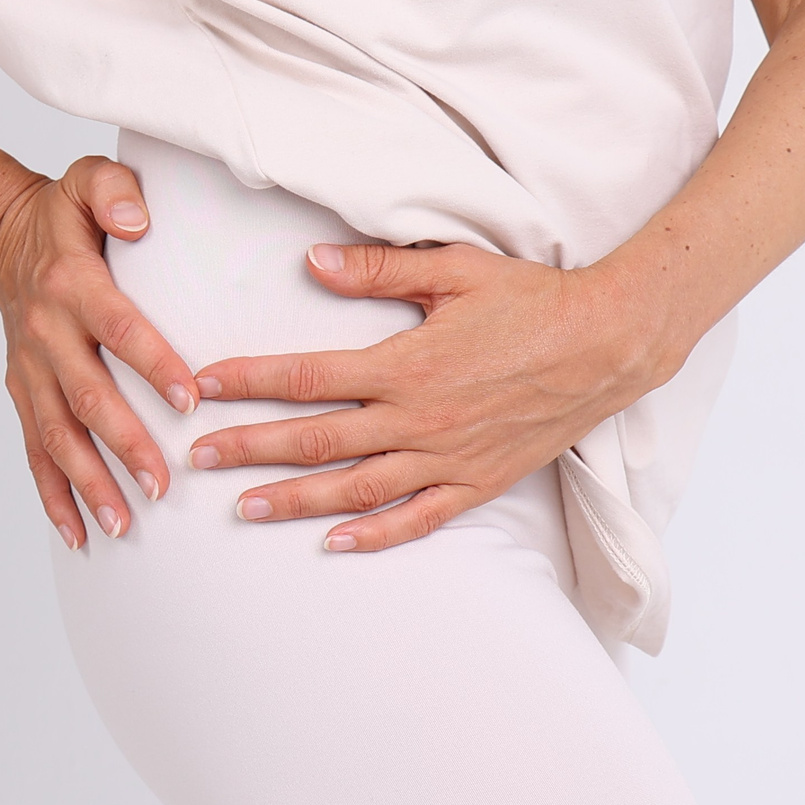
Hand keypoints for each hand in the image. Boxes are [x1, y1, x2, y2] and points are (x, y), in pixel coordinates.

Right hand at [0, 156, 198, 549]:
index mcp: (72, 284)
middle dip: (125, 445)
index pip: (119, 328)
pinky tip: (78, 533)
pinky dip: (52, 494)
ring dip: (89, 483)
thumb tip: (141, 221)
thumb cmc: (62, 213)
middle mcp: (46, 331)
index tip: (188, 402)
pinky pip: (34, 450)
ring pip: (58, 435)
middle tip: (163, 485)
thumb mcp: (86, 180)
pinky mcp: (21, 392)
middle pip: (88, 396)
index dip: (152, 364)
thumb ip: (116, 192)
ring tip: (123, 524)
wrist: (0, 235)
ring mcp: (30, 368)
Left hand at [187, 242, 686, 551]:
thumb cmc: (532, 299)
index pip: (307, 376)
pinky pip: (418, 518)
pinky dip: (374, 535)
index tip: (201, 384)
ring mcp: (448, 458)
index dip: (249, 381)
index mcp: (406, 363)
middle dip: (248, 449)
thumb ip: (379, 268)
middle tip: (195, 459)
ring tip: (243, 509)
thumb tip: (311, 262)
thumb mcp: (454, 269)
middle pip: (315, 440)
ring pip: (355, 489)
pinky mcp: (478, 482)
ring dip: (293, 501)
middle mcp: (419, 419)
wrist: (608, 344)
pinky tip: (334, 543)